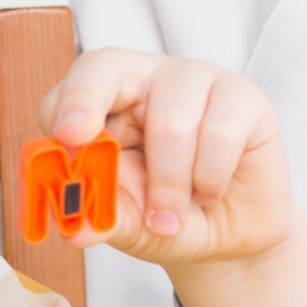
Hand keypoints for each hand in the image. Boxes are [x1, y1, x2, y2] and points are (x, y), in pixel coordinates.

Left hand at [42, 49, 306, 306]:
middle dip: (86, 102)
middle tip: (76, 139)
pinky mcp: (243, 97)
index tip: (62, 139)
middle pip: (107, 67)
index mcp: (106, 100)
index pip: (74, 84)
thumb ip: (101, 218)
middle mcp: (146, 78)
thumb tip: (73, 229)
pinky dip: (209, 178)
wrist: (228, 240)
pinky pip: (219, 132)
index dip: (64, 106)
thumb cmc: (167, 218)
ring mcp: (196, 79)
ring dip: (168, 184)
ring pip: (169, 121)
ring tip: (171, 216)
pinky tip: (210, 192)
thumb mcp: (126, 224)